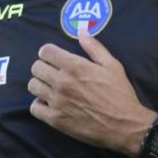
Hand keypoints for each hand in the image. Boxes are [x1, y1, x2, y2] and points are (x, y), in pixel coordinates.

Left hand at [28, 28, 154, 156]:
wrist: (125, 126)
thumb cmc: (120, 94)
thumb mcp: (112, 65)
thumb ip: (94, 47)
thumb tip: (81, 30)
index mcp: (75, 66)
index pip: (45, 51)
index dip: (48, 52)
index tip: (54, 58)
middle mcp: (62, 82)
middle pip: (36, 67)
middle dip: (43, 67)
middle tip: (52, 73)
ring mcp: (57, 101)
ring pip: (33, 86)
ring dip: (40, 85)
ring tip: (50, 88)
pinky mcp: (55, 119)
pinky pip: (34, 108)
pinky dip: (39, 104)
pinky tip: (49, 104)